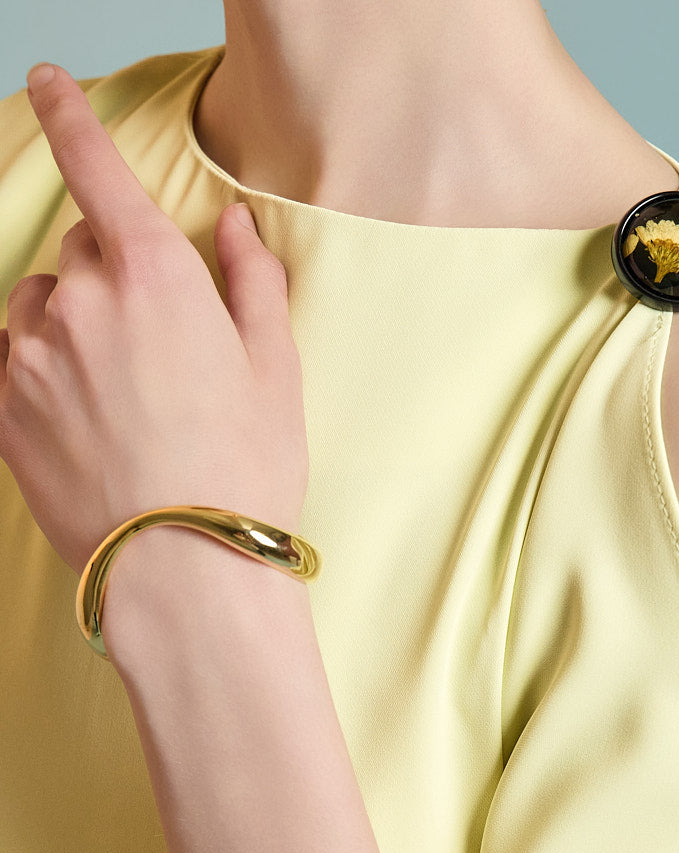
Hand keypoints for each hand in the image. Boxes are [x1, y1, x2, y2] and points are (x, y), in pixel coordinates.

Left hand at [0, 63, 309, 578]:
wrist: (184, 573)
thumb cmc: (244, 473)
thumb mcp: (276, 372)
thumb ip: (252, 282)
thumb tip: (234, 226)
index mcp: (156, 278)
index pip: (97, 169)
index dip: (71, 116)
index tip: (47, 79)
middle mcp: (81, 302)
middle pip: (80, 253)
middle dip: (112, 278)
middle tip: (159, 349)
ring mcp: (30, 357)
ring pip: (37, 306)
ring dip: (67, 325)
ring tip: (116, 394)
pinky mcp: (1, 413)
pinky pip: (8, 362)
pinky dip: (37, 371)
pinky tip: (82, 419)